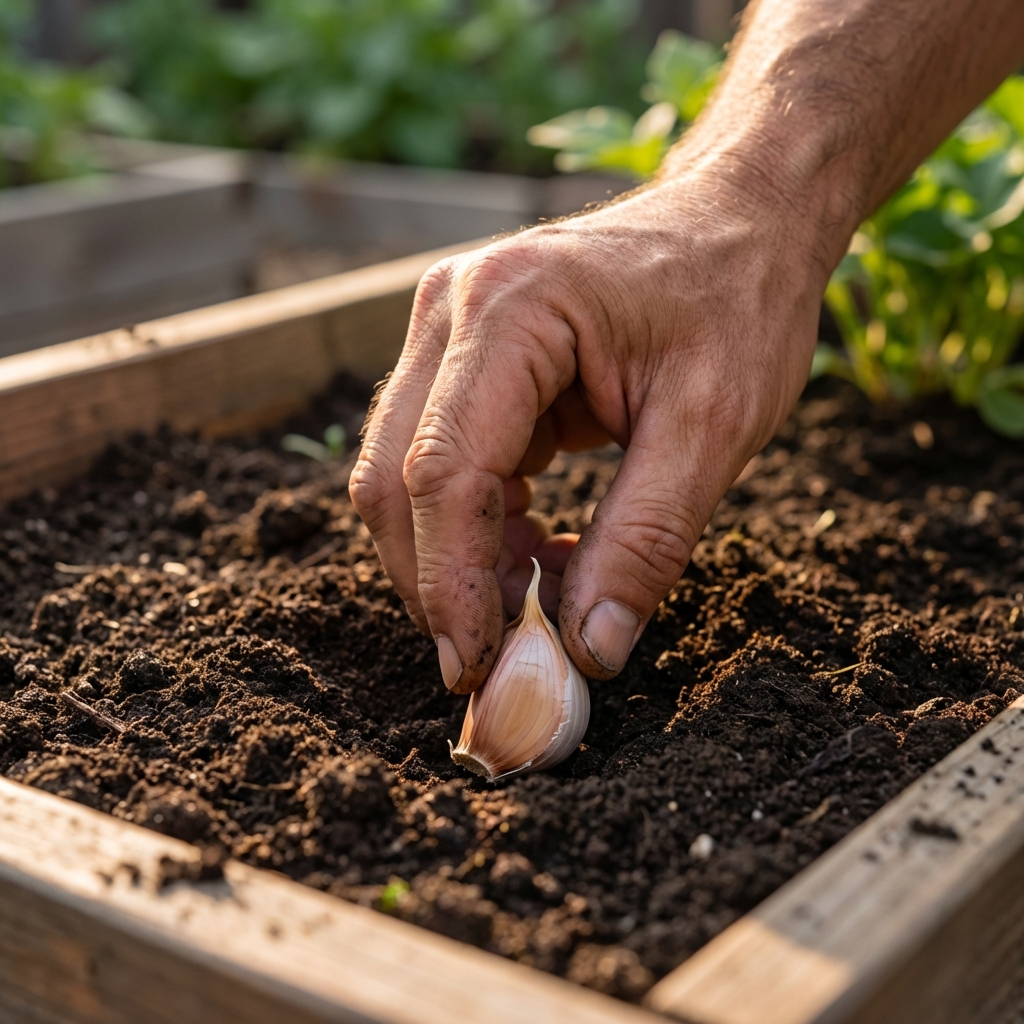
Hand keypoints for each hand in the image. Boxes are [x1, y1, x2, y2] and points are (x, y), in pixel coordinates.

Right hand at [350, 165, 831, 692]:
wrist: (741, 222)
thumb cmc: (737, 301)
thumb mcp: (714, 426)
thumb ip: (646, 540)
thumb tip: (588, 651)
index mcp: (509, 308)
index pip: (442, 471)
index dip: (452, 584)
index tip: (479, 669)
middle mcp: (451, 310)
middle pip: (395, 479)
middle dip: (440, 583)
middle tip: (503, 659)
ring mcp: (448, 332)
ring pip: (404, 479)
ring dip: (458, 560)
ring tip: (540, 602)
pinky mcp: (464, 361)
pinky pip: (440, 464)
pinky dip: (478, 529)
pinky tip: (538, 555)